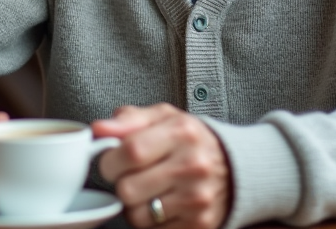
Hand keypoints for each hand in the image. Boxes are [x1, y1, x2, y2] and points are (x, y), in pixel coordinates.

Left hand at [93, 104, 230, 228]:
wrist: (236, 168)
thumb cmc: (191, 140)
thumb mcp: (164, 117)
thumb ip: (129, 119)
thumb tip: (99, 130)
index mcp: (182, 132)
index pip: (130, 152)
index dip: (110, 160)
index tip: (113, 160)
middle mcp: (193, 166)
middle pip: (128, 189)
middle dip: (121, 183)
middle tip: (133, 175)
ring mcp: (197, 199)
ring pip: (137, 215)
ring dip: (135, 205)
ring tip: (149, 190)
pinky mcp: (199, 225)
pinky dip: (152, 221)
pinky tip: (163, 204)